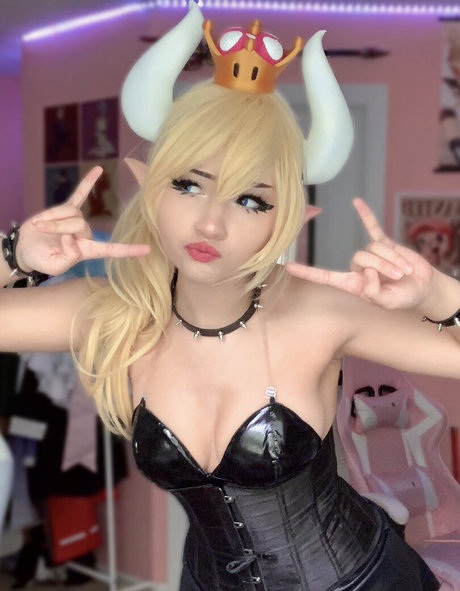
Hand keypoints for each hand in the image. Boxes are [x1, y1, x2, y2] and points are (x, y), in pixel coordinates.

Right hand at [16, 167, 150, 276]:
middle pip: (78, 224)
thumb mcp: (52, 266)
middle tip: (45, 235)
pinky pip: (79, 193)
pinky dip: (88, 182)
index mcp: (87, 251)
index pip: (111, 250)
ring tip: (42, 227)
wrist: (25, 247)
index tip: (147, 249)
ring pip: (71, 212)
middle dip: (58, 227)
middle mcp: (86, 234)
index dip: (128, 250)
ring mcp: (77, 220)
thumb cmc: (41, 260)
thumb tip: (72, 238)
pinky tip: (99, 169)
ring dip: (52, 219)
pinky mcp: (68, 209)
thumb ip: (66, 257)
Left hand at [286, 197, 434, 309]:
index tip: (288, 267)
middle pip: (360, 257)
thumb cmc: (403, 298)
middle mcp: (357, 268)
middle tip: (397, 277)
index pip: (325, 277)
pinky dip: (366, 215)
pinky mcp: (383, 242)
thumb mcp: (389, 302)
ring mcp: (370, 254)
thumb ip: (374, 293)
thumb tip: (365, 273)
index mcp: (353, 284)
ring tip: (403, 270)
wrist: (422, 286)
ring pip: (373, 247)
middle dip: (382, 266)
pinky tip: (356, 201)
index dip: (308, 272)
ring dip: (392, 258)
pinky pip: (372, 226)